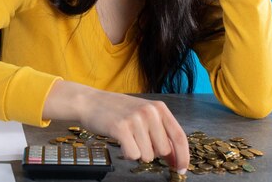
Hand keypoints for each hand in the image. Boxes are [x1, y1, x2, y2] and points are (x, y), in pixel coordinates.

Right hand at [43, 81, 188, 174]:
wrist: (89, 102)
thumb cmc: (116, 110)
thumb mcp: (143, 113)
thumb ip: (160, 131)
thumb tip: (174, 157)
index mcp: (159, 108)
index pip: (178, 136)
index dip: (183, 155)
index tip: (182, 168)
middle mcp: (150, 112)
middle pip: (163, 150)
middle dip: (152, 152)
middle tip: (137, 141)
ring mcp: (135, 119)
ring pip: (148, 155)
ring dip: (137, 152)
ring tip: (127, 138)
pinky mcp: (121, 128)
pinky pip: (133, 155)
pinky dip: (127, 153)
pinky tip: (120, 141)